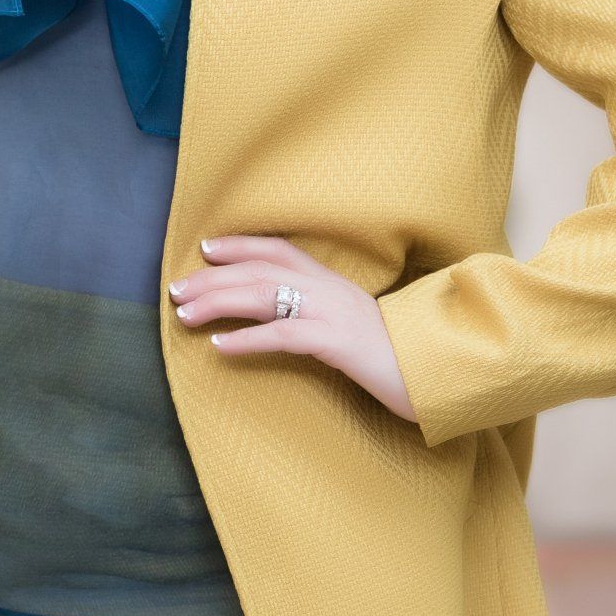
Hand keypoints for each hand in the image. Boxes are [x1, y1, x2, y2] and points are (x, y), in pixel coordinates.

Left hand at [169, 233, 416, 422]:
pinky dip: (247, 339)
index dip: (240, 245)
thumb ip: (324, 314)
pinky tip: (221, 346)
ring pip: (265, 296)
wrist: (438, 370)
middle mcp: (329, 290)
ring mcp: (333, 313)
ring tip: (185, 315)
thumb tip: (286, 318)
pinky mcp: (337, 343)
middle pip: (260, 271)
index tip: (205, 250)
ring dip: (218, 303)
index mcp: (333, 282)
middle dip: (213, 278)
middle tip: (177, 290)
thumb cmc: (397, 355)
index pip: (279, 249)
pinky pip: (284, 335)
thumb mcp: (355, 324)